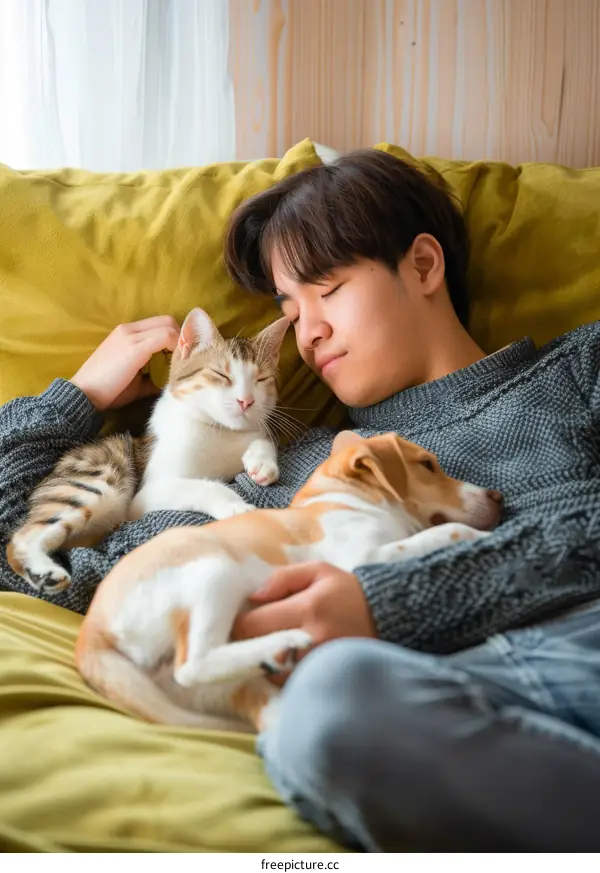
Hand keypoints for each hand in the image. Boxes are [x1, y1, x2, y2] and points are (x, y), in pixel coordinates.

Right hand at [70, 316, 179, 409]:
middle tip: (185, 358)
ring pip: (168, 326)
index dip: (176, 337)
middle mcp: (128, 329)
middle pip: (167, 320)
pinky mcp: (134, 347)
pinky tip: (177, 363)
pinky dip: (176, 348)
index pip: (160, 323)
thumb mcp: (135, 380)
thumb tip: (172, 381)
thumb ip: (153, 375)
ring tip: (183, 362)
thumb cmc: (108, 391)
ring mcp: (131, 336)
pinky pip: (165, 337)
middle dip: (181, 338)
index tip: (183, 355)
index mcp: (126, 333)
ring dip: (180, 343)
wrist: (83, 394)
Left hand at [231, 561, 376, 684]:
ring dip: (265, 663)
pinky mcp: (326, 678)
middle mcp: (313, 639)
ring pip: (273, 674)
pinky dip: (283, 676)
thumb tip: (253, 596)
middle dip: (247, 645)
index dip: (239, 624)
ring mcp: (320, 664)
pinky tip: (286, 663)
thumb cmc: (347, 592)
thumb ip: (283, 578)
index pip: (254, 624)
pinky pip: (292, 684)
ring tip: (268, 649)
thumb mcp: (318, 571)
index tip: (241, 620)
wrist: (388, 618)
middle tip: (248, 638)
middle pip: (259, 652)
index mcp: (308, 608)